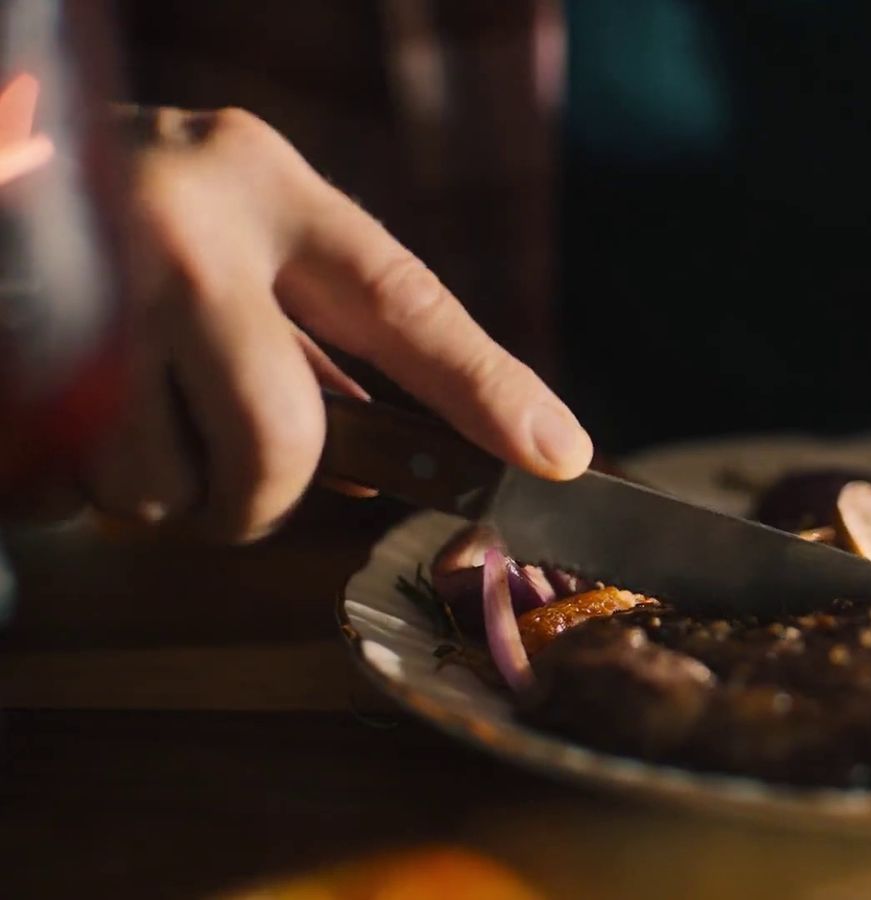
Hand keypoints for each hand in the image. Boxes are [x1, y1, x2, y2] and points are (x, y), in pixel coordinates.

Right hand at [81, 106, 589, 540]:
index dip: (484, 390)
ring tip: (116, 413)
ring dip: (152, 488)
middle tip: (235, 491)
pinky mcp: (15, 359)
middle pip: (281, 439)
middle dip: (261, 497)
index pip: (404, 304)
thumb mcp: (229, 229)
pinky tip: (59, 415)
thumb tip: (401, 455)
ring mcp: (89, 290)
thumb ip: (309, 328)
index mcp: (262, 182)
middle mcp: (182, 226)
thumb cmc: (117, 212)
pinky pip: (66, 491)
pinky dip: (71, 485)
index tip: (554, 455)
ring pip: (164, 485)